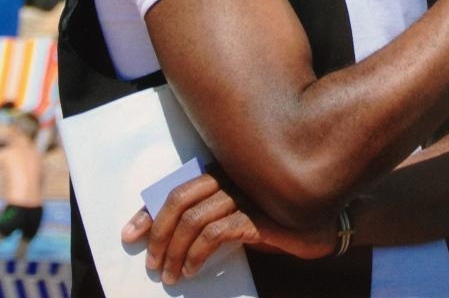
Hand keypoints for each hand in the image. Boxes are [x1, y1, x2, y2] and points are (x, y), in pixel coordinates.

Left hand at [121, 170, 335, 285]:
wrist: (319, 229)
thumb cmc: (274, 223)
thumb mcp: (235, 221)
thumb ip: (209, 221)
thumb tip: (169, 243)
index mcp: (222, 174)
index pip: (176, 187)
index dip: (149, 211)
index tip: (129, 235)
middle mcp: (231, 177)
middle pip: (179, 198)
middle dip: (159, 234)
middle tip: (153, 264)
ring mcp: (245, 193)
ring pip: (194, 218)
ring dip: (176, 251)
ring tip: (172, 275)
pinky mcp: (258, 214)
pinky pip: (216, 231)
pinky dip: (198, 253)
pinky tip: (194, 269)